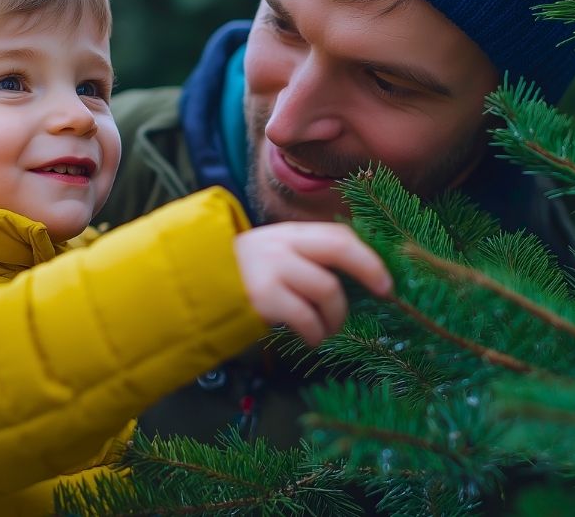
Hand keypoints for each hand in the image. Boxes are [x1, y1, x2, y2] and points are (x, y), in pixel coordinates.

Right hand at [234, 222, 391, 345]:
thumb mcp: (269, 261)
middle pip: (338, 247)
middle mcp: (280, 244)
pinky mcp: (261, 297)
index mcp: (286, 234)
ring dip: (336, 317)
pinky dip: (316, 333)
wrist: (188, 292)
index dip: (368, 254)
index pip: (337, 234)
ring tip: (328, 331)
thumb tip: (350, 280)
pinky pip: (306, 317)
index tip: (386, 278)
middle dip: (370, 269)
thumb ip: (301, 261)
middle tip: (385, 293)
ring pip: (327, 289)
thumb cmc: (236, 284)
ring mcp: (270, 268)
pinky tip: (312, 339)